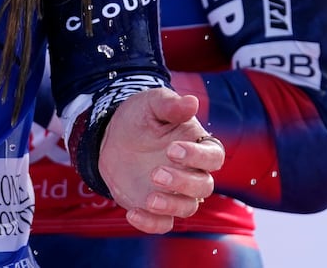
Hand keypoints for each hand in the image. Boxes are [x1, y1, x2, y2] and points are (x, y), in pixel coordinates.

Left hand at [98, 87, 223, 234]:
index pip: (213, 156)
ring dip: (171, 205)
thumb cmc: (141, 116)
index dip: (198, 156)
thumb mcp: (152, 104)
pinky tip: (133, 213)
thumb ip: (171, 105)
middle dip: (183, 183)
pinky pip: (163, 224)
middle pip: (203, 186)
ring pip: (187, 208)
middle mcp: (192, 172)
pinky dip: (151, 223)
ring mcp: (175, 192)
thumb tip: (192, 102)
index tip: (173, 149)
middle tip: (156, 173)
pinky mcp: (157, 208)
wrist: (113, 135)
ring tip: (149, 198)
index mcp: (198, 145)